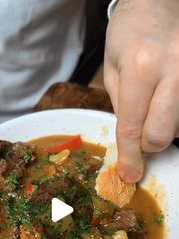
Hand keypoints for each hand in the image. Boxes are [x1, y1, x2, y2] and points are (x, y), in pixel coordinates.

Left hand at [104, 0, 178, 182]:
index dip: (129, 157)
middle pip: (162, 135)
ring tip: (156, 103)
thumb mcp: (113, 69)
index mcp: (141, 67)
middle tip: (141, 132)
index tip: (129, 174)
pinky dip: (175, 116)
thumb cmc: (130, 32)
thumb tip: (130, 144)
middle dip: (148, 144)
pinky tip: (168, 100)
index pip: (133, 128)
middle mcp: (173, 69)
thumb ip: (122, 108)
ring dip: (164, 126)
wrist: (159, 0)